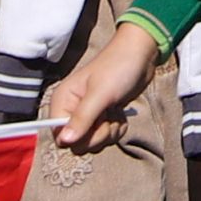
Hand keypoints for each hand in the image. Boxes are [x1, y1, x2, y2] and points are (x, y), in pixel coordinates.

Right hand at [40, 21, 165, 151]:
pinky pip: (106, 137)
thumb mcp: (100, 94)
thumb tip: (64, 141)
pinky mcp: (102, 118)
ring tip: (114, 111)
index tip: (94, 124)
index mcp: (62, 102)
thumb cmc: (118, 68)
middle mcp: (71, 111)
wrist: (141, 56)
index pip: (59, 136)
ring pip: (93, 142)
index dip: (77, 138)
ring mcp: (87, 115)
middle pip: (77, 144)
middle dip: (97, 135)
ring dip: (109, 132)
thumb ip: (82, 118)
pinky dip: (117, 129)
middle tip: (107, 116)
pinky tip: (119, 113)